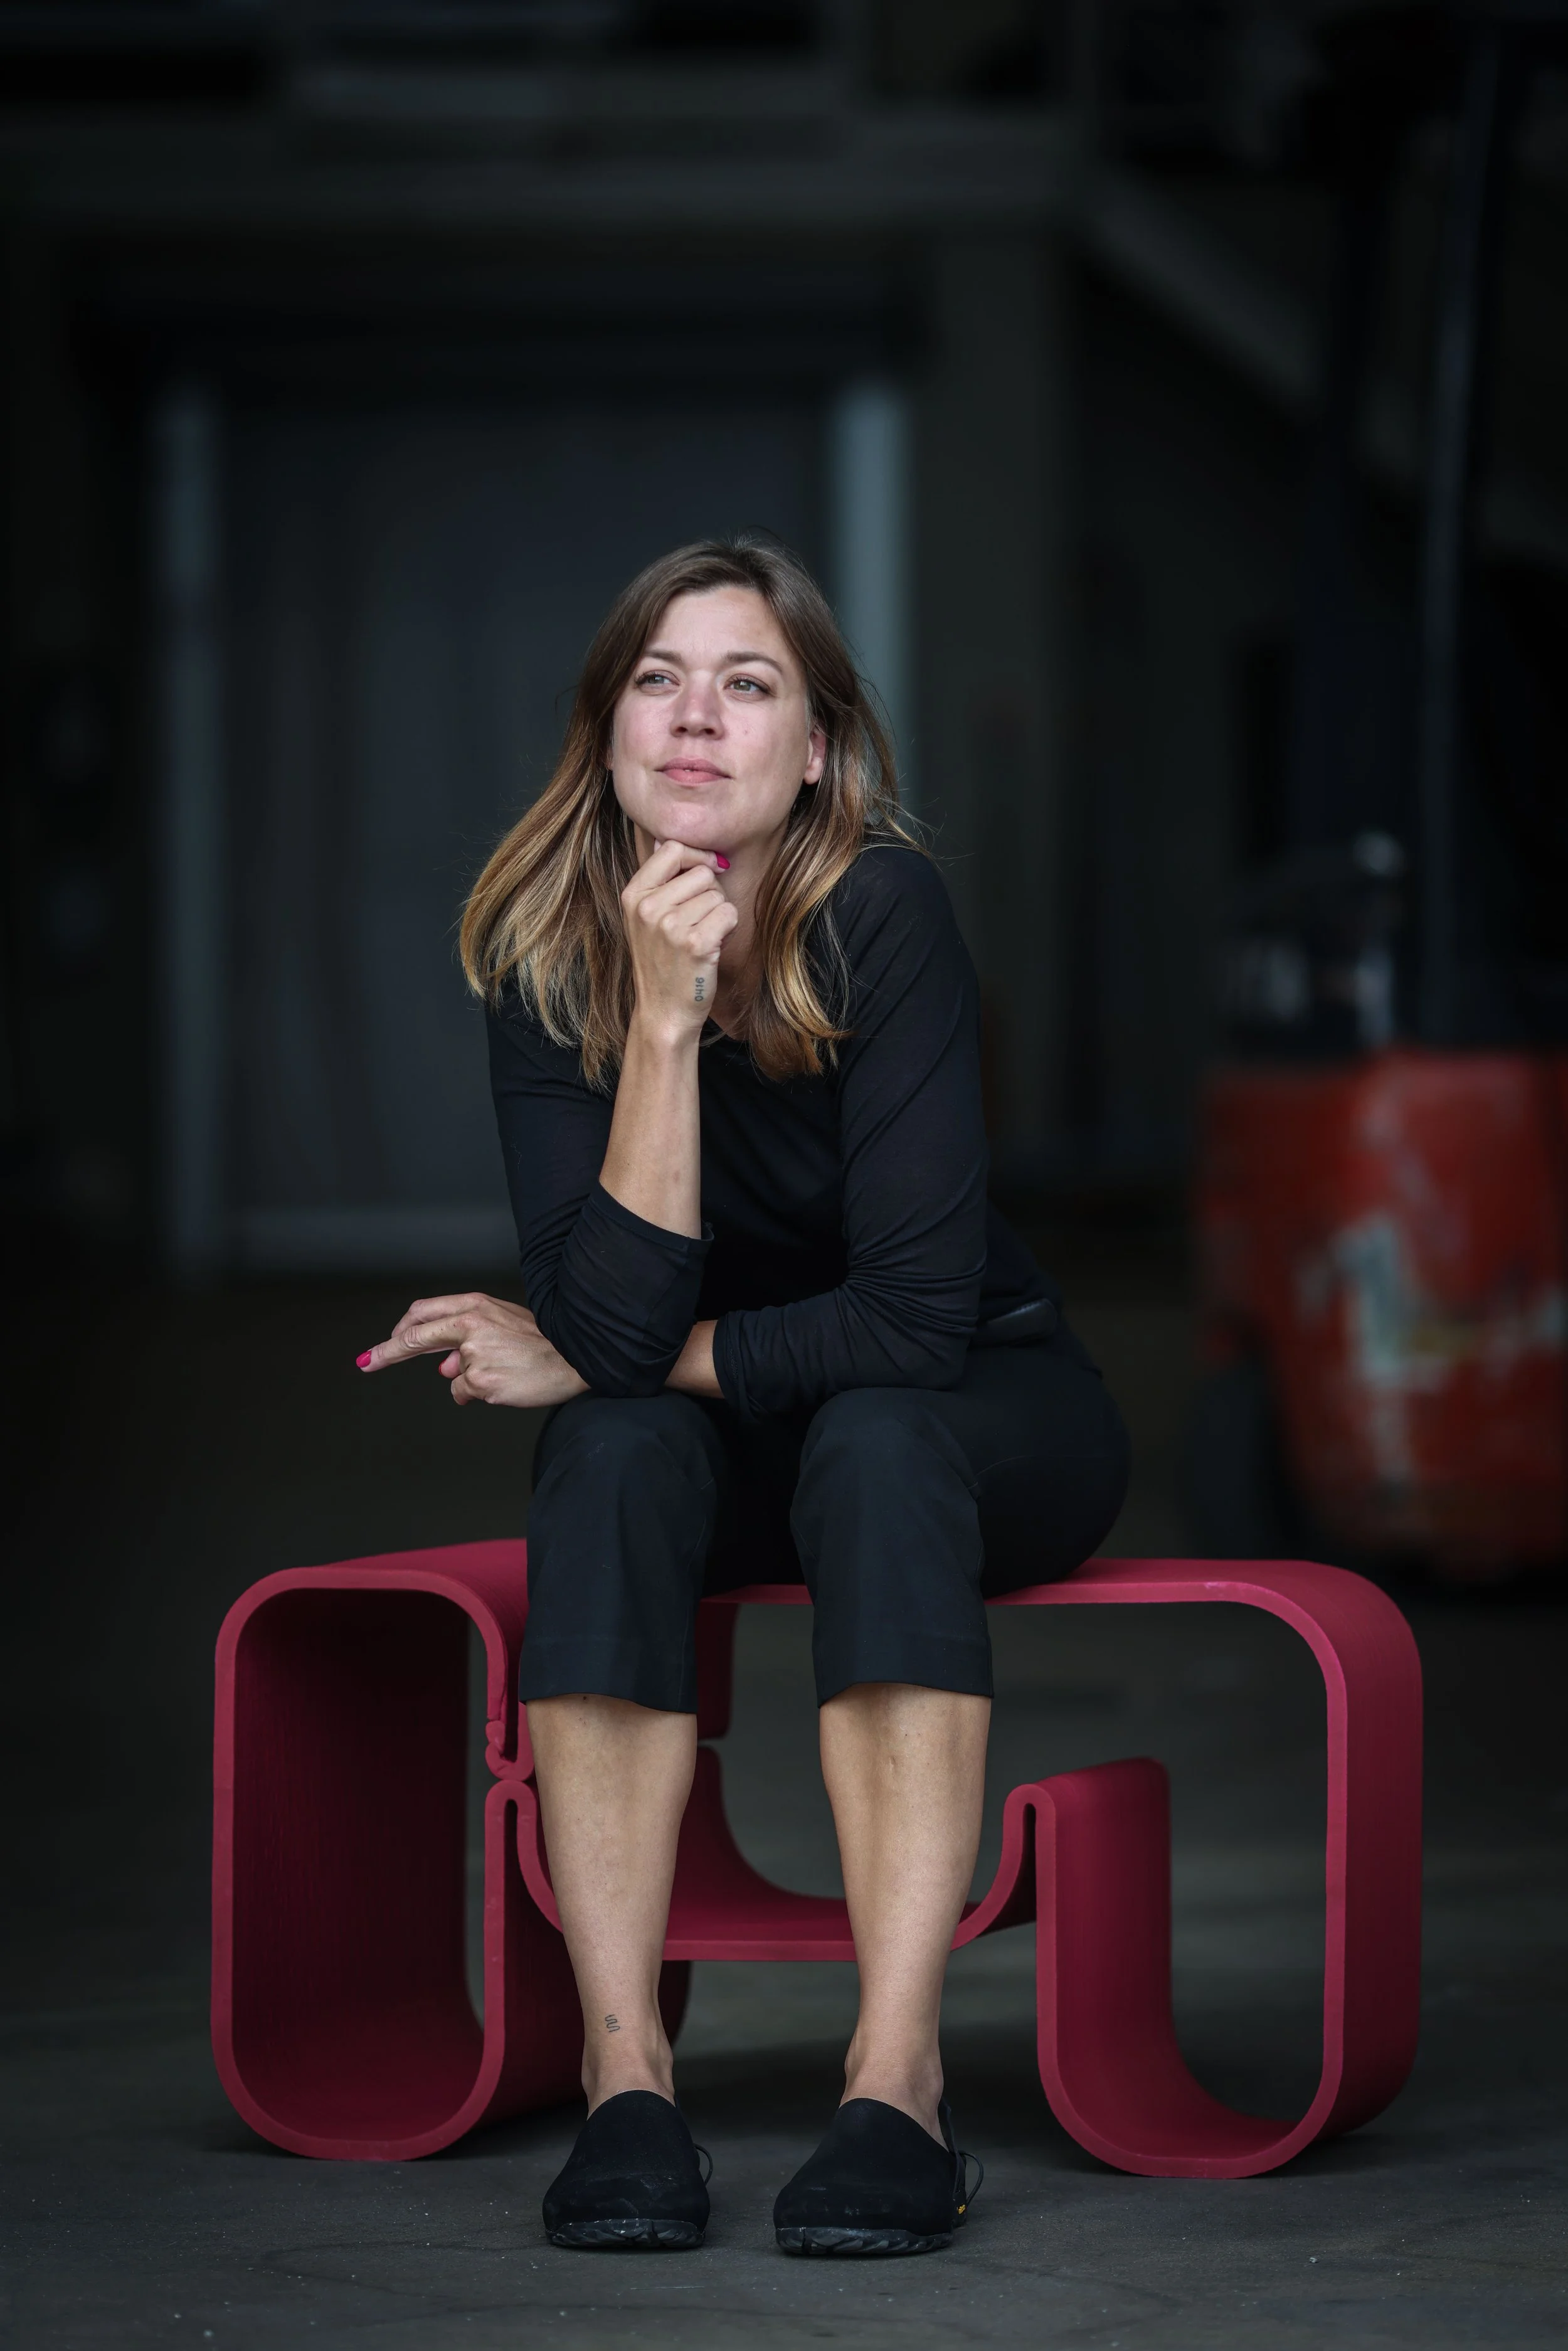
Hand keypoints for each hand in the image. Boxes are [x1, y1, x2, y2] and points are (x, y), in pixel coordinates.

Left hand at [357, 1293, 588, 1407]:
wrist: (577, 1357)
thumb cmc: (546, 1342)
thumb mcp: (505, 1326)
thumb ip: (470, 1339)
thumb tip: (443, 1367)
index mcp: (475, 1305)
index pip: (423, 1314)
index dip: (398, 1331)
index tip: (380, 1346)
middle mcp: (470, 1324)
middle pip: (415, 1336)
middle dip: (387, 1352)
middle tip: (369, 1362)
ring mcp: (473, 1353)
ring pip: (452, 1374)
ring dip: (469, 1379)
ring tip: (505, 1372)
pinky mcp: (480, 1380)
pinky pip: (466, 1393)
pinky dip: (481, 1394)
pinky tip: (507, 1385)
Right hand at [621, 838, 737, 1042]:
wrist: (663, 1012)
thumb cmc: (661, 963)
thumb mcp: (645, 919)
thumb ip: (657, 881)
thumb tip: (666, 842)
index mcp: (633, 895)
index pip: (672, 850)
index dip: (697, 856)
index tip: (707, 870)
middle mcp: (648, 907)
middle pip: (702, 872)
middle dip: (710, 893)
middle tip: (698, 921)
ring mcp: (670, 926)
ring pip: (717, 894)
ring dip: (719, 914)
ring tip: (702, 937)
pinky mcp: (696, 943)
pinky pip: (728, 913)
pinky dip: (728, 929)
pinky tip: (713, 947)